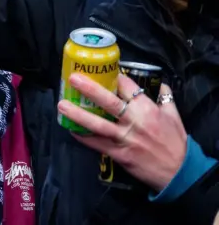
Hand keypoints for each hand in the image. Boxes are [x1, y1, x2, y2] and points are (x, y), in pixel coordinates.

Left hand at [58, 74, 186, 192]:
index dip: (113, 77)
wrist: (180, 172)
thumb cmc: (176, 143)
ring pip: (98, 124)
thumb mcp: (175, 116)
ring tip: (62, 104)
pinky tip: (71, 130)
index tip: (100, 70)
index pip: (127, 87)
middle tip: (73, 79)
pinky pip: (97, 144)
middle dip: (90, 89)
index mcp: (148, 109)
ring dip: (78, 114)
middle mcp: (135, 122)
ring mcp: (125, 138)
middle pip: (110, 102)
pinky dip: (83, 137)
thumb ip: (165, 98)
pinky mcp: (119, 154)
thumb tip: (160, 84)